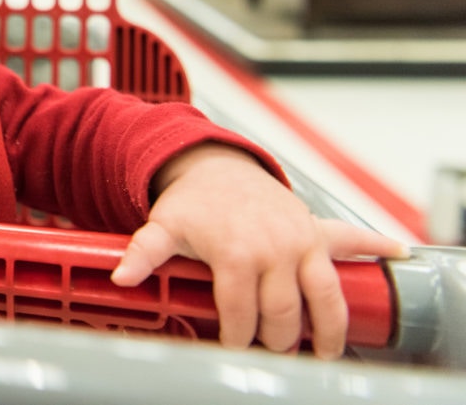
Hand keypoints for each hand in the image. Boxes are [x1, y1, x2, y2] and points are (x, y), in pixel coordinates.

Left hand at [110, 143, 407, 358]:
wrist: (213, 166)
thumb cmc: (190, 204)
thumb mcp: (162, 227)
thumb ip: (143, 254)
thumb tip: (121, 277)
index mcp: (236, 253)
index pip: (242, 314)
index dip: (238, 338)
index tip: (235, 348)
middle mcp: (274, 247)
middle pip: (285, 314)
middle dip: (279, 339)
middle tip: (273, 351)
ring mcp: (300, 239)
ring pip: (325, 295)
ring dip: (329, 326)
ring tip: (326, 351)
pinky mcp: (316, 229)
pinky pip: (351, 238)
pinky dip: (374, 245)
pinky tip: (397, 254)